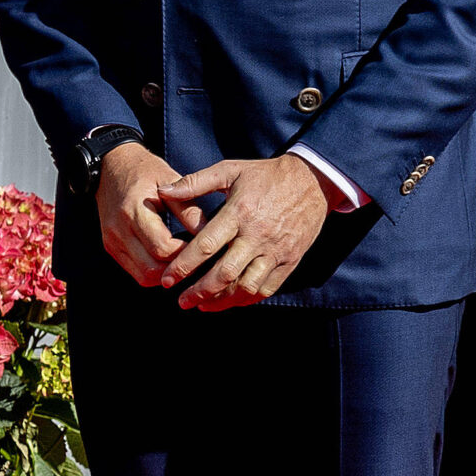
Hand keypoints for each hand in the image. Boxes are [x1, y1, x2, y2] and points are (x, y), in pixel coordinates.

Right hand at [94, 140, 199, 287]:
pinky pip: (135, 272)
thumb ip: (187, 209)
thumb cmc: (144, 171)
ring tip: (185, 263)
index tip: (203, 247)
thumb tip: (208, 234)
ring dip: (166, 275)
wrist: (109, 167)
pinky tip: (169, 262)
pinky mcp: (111, 247)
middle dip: (177, 269)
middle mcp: (119, 230)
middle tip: (198, 260)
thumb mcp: (170, 181)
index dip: (186, 253)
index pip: (163, 247)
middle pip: (152, 268)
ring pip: (143, 276)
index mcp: (133, 211)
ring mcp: (112, 241)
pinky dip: (154, 273)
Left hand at [155, 154, 330, 309]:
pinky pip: (268, 288)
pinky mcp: (291, 259)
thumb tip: (162, 191)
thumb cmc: (266, 175)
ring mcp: (276, 250)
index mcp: (239, 213)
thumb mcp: (230, 170)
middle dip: (199, 292)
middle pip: (224, 273)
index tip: (167, 280)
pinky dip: (247, 299)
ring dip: (222, 301)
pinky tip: (230, 301)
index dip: (183, 266)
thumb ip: (194, 182)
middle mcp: (257, 235)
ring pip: (246, 286)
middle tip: (182, 302)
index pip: (205, 246)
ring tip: (203, 306)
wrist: (314, 180)